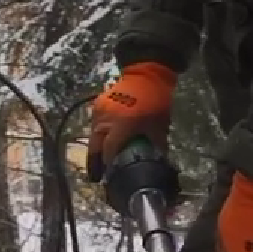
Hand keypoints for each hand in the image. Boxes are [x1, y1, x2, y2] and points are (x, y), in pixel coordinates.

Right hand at [86, 62, 175, 180]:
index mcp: (122, 124)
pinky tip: (103, 142)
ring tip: (98, 163)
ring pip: (93, 135)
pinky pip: (95, 124)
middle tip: (96, 177)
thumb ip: (156, 145)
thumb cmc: (155, 101)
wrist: (146, 74)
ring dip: (96, 149)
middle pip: (95, 145)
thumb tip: (157, 162)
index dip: (108, 164)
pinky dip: (98, 135)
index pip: (109, 150)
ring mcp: (99, 111)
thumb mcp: (159, 126)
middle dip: (95, 161)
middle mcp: (106, 119)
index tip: (110, 176)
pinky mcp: (97, 104)